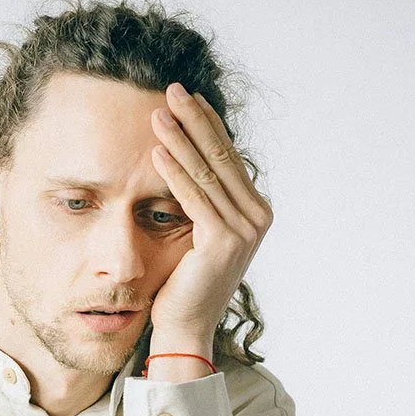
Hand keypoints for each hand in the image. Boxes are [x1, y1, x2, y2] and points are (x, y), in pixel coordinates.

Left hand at [148, 83, 272, 349]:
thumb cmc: (183, 284)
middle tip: (172, 88)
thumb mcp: (198, 234)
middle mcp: (256, 217)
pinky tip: (158, 150)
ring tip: (158, 111)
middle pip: (221, 156)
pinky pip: (194, 198)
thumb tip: (187, 163)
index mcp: (254, 212)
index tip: (187, 97)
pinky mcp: (223, 242)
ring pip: (207, 173)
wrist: (185, 327)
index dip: (207, 125)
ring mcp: (244, 230)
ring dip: (181, 138)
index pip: (228, 158)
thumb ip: (202, 202)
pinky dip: (175, 173)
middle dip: (195, 120)